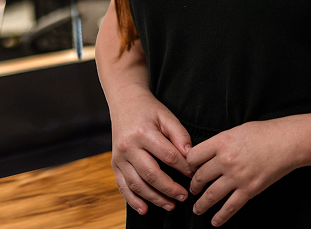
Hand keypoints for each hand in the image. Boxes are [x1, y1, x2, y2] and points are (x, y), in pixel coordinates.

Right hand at [109, 87, 194, 214]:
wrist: (124, 102)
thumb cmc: (148, 110)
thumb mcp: (166, 116)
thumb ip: (179, 134)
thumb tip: (191, 154)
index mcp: (143, 133)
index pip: (168, 156)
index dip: (184, 168)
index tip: (195, 176)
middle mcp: (128, 146)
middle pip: (151, 174)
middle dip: (170, 189)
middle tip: (184, 197)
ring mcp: (119, 157)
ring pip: (137, 184)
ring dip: (155, 198)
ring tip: (171, 205)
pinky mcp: (114, 164)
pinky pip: (122, 186)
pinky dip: (132, 200)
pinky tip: (145, 209)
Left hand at [186, 119, 303, 225]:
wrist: (288, 142)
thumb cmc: (265, 133)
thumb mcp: (236, 130)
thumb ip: (220, 143)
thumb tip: (207, 154)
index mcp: (221, 142)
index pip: (193, 157)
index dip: (189, 164)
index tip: (190, 169)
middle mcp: (226, 160)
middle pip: (200, 177)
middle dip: (194, 185)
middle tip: (192, 189)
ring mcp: (237, 177)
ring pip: (211, 195)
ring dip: (201, 204)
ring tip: (197, 208)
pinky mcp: (249, 189)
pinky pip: (231, 207)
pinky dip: (221, 216)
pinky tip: (215, 221)